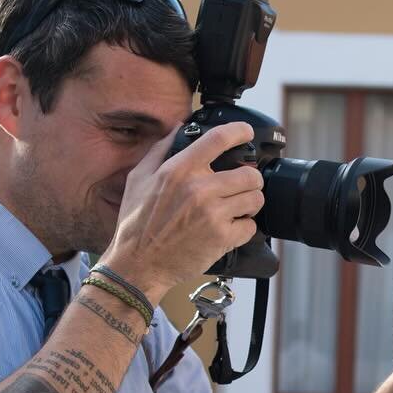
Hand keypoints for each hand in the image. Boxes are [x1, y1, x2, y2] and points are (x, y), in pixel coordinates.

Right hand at [99, 123, 265, 302]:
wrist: (138, 264)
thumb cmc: (136, 224)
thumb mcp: (138, 179)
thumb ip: (160, 150)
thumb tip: (178, 128)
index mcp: (179, 170)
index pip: (218, 139)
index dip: (239, 131)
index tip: (246, 132)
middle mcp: (199, 189)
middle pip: (250, 175)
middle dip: (251, 180)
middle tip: (243, 186)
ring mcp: (213, 214)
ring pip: (255, 199)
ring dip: (250, 203)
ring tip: (238, 207)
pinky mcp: (222, 237)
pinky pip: (251, 226)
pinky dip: (245, 228)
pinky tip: (230, 228)